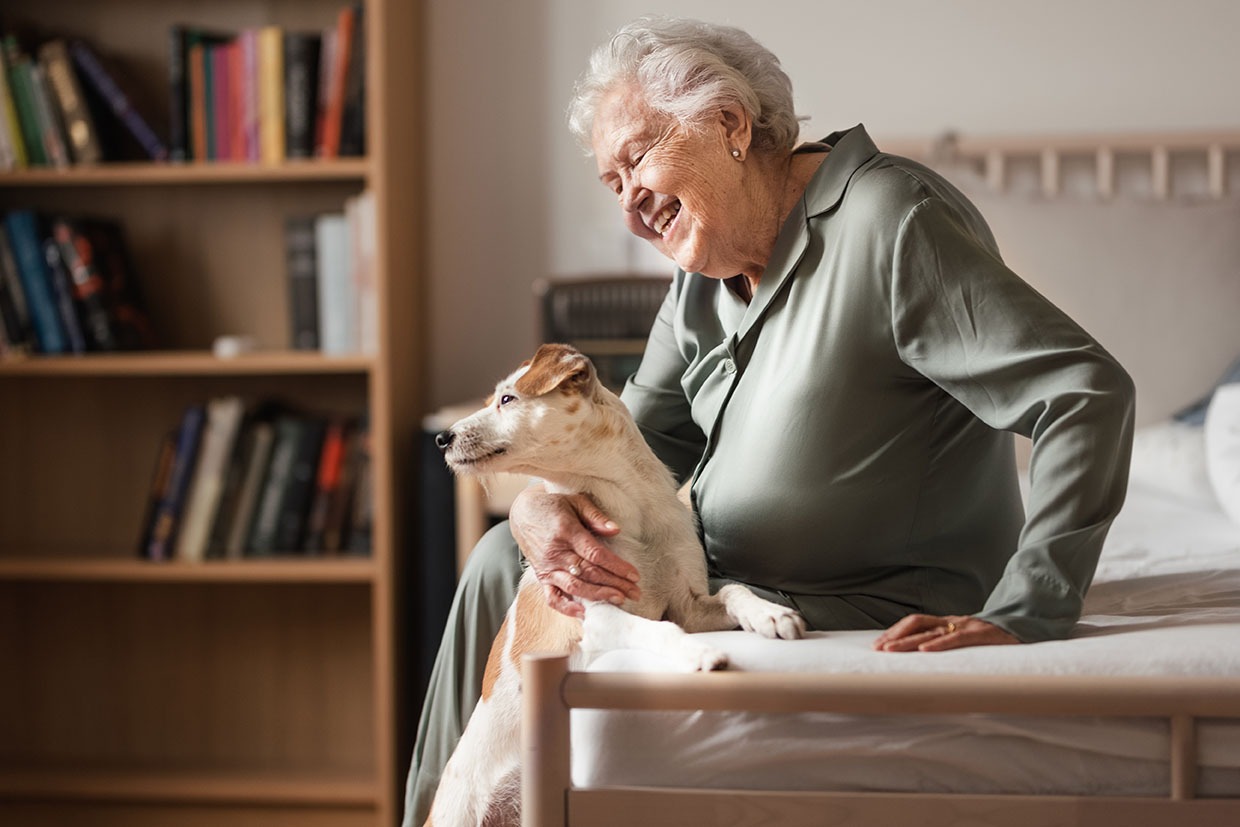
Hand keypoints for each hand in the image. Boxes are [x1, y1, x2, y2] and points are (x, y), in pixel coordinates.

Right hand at [509, 485, 641, 618]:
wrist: (522, 514)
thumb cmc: (554, 507)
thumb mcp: (576, 502)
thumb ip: (596, 516)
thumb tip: (616, 530)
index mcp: (567, 532)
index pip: (595, 554)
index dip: (617, 566)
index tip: (635, 576)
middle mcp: (556, 552)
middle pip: (589, 573)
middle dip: (615, 584)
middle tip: (635, 593)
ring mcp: (548, 567)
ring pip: (575, 587)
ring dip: (598, 596)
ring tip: (619, 600)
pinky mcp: (541, 577)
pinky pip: (552, 597)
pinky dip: (566, 608)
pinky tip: (584, 613)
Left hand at [872, 614, 1019, 651]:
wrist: (1027, 628)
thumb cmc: (994, 640)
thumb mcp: (967, 642)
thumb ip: (949, 647)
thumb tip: (925, 662)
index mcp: (948, 623)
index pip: (915, 623)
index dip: (895, 632)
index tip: (878, 644)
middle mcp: (953, 622)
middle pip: (916, 624)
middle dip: (895, 636)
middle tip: (878, 649)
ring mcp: (966, 626)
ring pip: (931, 631)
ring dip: (908, 641)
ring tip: (891, 650)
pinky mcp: (981, 633)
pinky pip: (957, 638)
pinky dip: (939, 644)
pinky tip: (924, 651)